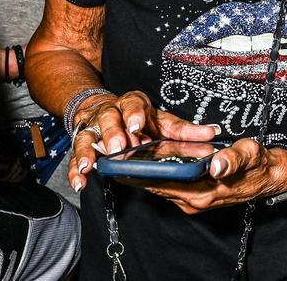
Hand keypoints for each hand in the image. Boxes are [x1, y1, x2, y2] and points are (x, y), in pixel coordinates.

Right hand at [67, 90, 219, 192]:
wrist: (105, 110)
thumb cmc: (138, 119)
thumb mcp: (162, 121)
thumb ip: (184, 130)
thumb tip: (212, 134)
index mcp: (132, 104)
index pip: (133, 104)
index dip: (134, 114)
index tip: (138, 125)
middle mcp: (110, 114)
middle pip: (108, 120)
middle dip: (112, 133)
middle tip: (117, 147)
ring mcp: (93, 130)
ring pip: (87, 138)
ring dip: (88, 152)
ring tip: (91, 166)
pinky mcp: (81, 146)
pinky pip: (75, 158)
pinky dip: (75, 170)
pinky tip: (80, 181)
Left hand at [132, 138, 286, 213]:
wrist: (271, 176)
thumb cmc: (258, 164)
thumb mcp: (249, 154)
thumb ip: (233, 159)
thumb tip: (217, 164)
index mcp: (205, 192)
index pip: (166, 184)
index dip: (144, 175)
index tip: (123, 165)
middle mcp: (196, 200)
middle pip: (159, 187)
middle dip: (138, 175)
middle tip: (118, 157)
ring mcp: (195, 201)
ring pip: (163, 188)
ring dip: (147, 176)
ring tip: (127, 159)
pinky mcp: (196, 197)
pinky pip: (171, 188)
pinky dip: (159, 177)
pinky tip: (151, 165)